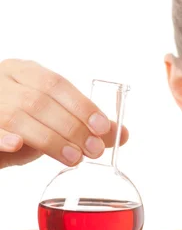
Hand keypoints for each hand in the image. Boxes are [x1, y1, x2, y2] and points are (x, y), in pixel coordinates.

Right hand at [0, 58, 128, 168]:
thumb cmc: (21, 127)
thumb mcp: (53, 123)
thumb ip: (85, 127)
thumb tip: (122, 134)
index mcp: (24, 72)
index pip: (56, 84)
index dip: (81, 105)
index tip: (102, 127)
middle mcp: (3, 81)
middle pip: (38, 100)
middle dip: (71, 127)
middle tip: (93, 150)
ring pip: (16, 116)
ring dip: (49, 139)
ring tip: (73, 157)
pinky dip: (3, 137)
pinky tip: (18, 145)